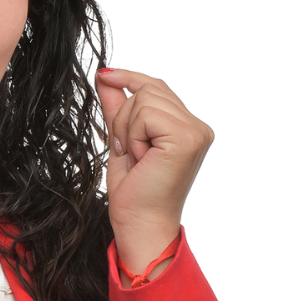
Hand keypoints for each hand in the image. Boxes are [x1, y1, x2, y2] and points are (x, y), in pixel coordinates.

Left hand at [95, 68, 213, 272]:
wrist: (139, 225)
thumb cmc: (135, 196)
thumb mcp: (121, 141)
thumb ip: (117, 108)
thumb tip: (106, 79)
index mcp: (185, 127)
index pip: (156, 86)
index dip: (128, 78)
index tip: (104, 75)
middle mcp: (197, 126)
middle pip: (148, 88)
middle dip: (124, 117)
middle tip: (125, 149)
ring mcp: (195, 131)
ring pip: (144, 99)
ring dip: (128, 129)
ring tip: (135, 156)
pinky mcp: (186, 137)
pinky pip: (145, 115)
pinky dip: (133, 136)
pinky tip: (141, 158)